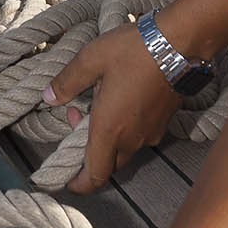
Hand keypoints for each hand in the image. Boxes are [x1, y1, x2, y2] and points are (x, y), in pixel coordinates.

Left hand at [43, 21, 180, 193]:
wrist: (179, 44)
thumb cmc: (133, 50)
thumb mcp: (92, 58)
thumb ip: (68, 81)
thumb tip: (48, 97)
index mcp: (110, 129)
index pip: (95, 175)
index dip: (79, 184)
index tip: (66, 178)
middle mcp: (132, 139)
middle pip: (108, 164)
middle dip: (88, 149)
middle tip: (77, 115)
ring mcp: (151, 133)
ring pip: (124, 149)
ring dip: (107, 136)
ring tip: (97, 99)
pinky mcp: (164, 123)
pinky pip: (139, 136)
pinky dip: (124, 127)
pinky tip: (120, 98)